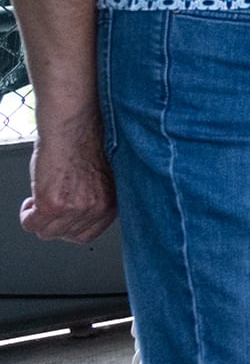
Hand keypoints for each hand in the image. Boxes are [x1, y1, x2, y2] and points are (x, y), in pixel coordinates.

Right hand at [20, 126, 117, 243]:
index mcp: (109, 204)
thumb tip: (77, 217)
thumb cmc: (84, 146)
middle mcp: (95, 209)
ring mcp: (74, 209)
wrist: (73, 128)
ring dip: (38, 219)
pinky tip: (30, 201)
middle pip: (65, 235)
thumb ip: (92, 201)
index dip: (69, 228)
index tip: (61, 219)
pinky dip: (26, 216)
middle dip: (52, 223)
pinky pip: (31, 224)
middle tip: (46, 207)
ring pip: (46, 232)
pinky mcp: (52, 204)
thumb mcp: (98, 181)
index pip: (87, 234)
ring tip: (38, 200)